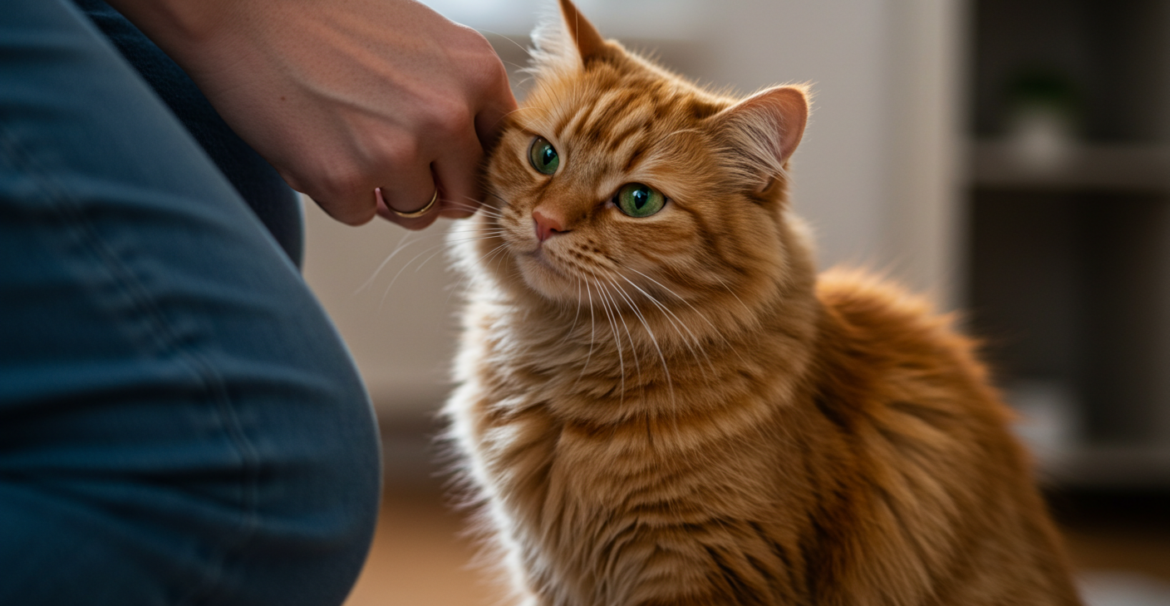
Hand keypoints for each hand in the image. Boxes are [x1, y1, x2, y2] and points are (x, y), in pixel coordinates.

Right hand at [110, 0, 516, 228]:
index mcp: (477, 71)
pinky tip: (313, 142)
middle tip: (388, 158)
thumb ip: (458, 92)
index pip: (500, 152)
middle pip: (465, 196)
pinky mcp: (346, 180)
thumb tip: (476, 153)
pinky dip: (335, 192)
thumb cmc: (326, 17)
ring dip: (383, 193)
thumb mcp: (421, 39)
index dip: (466, 163)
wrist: (239, 5)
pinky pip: (358, 214)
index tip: (442, 162)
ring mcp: (399, 151)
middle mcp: (449, 113)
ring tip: (345, 139)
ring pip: (416, 213)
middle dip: (431, 189)